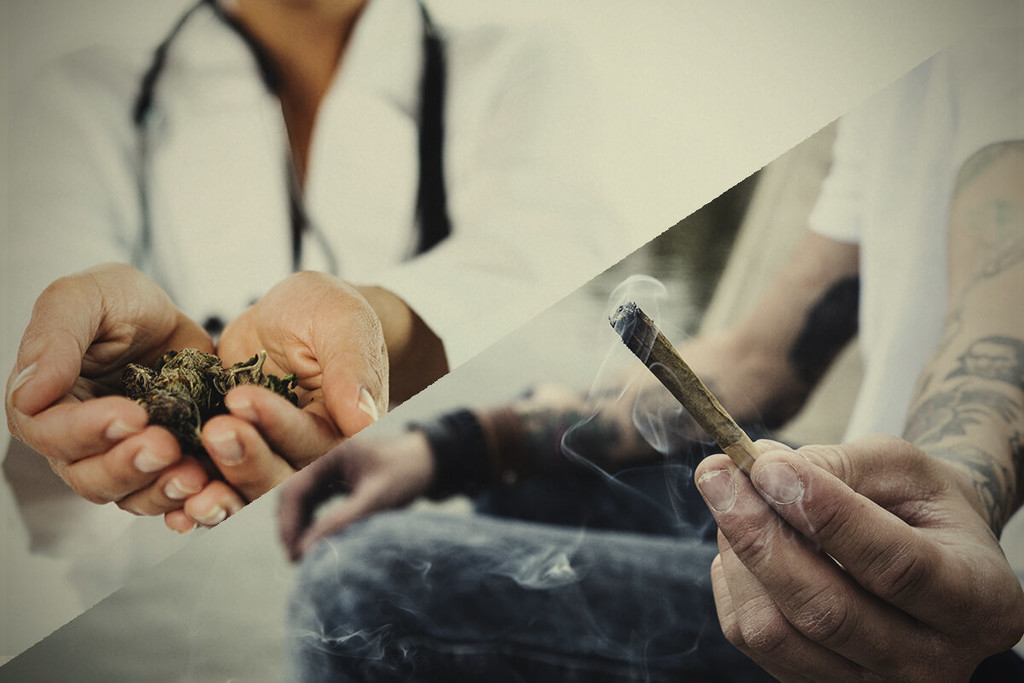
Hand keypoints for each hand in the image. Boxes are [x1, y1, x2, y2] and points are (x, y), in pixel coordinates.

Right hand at [5, 263, 213, 519]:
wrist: (170, 317)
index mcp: (46, 403)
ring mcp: (123, 457)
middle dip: (127, 466)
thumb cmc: (116, 301)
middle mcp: (79, 441)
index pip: (51, 433)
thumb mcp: (83, 297)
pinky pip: (171, 494)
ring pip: (131, 495)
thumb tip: (29, 393)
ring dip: (160, 490)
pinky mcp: (167, 462)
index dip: (87, 431)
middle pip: (90, 476)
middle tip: (165, 446)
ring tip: (194, 474)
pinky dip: (190, 498)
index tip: (130, 415)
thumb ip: (54, 338)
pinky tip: (211, 486)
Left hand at [170, 271, 389, 528]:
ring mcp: (265, 454)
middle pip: (279, 476)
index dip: (278, 425)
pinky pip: (212, 482)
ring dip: (216, 493)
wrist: (288, 315)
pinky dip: (191, 497)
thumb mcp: (342, 322)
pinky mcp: (228, 451)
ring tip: (184, 479)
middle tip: (214, 431)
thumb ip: (353, 368)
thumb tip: (365, 420)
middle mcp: (306, 451)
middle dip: (245, 460)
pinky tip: (172, 508)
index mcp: (343, 426)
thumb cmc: (324, 311)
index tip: (243, 397)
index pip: (314, 439)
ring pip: (243, 489)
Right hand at [277, 430, 433, 560]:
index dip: (289, 524)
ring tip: (304, 556)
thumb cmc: (405, 475)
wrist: (425, 462)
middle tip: (296, 560)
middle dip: (291, 528)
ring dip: (299, 527)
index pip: (293, 490)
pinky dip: (311, 523)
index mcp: (328, 454)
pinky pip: (312, 503)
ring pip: (300, 501)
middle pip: (291, 496)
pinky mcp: (333, 481)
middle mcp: (322, 459)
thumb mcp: (376, 500)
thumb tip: (305, 549)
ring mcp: (326, 469)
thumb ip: (342, 521)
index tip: (294, 553)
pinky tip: (316, 542)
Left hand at [694, 435, 1023, 681]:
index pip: (895, 566)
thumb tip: (763, 469)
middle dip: (759, 536)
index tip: (768, 468)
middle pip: (826, 611)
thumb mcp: (903, 469)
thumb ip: (840, 465)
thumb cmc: (918, 505)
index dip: (826, 514)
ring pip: (775, 630)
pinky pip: (749, 637)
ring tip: (737, 500)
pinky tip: (746, 543)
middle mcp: (931, 661)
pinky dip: (732, 579)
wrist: (928, 554)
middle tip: (716, 474)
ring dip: (738, 554)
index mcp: (977, 599)